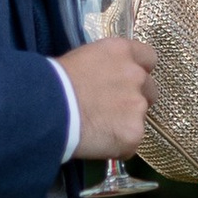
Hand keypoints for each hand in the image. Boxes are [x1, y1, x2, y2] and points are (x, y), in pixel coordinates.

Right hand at [57, 34, 153, 162]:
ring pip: (140, 117)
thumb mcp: (82, 59)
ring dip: (125, 122)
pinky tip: (96, 142)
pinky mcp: (134, 133)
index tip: (127, 80)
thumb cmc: (54, 82)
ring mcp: (137, 106)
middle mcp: (136, 76)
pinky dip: (117, 145)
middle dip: (135, 99)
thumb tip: (106, 79)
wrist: (47, 110)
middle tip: (110, 108)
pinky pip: (130, 142)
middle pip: (150, 90)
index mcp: (123, 52)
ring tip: (98, 127)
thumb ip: (105, 67)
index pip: (149, 57)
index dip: (139, 70)